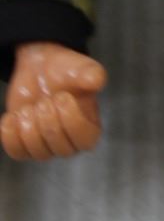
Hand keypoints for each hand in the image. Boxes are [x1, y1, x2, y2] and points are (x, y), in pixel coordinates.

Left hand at [1, 42, 106, 160]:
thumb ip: (91, 73)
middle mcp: (70, 142)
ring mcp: (46, 146)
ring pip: (38, 152)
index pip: (85, 140)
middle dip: (48, 122)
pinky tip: (13, 116)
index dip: (72, 121)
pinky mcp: (24, 145)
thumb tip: (96, 80)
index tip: (62, 97)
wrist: (39, 69)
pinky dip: (11, 135)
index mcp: (90, 128)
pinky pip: (17, 152)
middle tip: (44, 100)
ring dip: (29, 128)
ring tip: (29, 107)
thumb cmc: (65, 72)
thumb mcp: (81, 68)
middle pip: (61, 149)